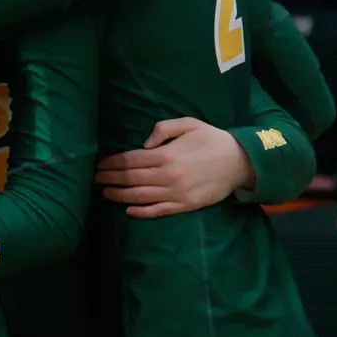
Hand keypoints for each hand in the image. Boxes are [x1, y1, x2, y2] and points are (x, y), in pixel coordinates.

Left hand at [95, 117, 253, 217]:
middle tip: (97, 178)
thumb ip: (163, 129)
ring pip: (140, 197)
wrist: (240, 161)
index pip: (131, 160)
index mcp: (166, 155)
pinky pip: (158, 211)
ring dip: (119, 195)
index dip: (113, 163)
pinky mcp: (185, 206)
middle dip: (111, 178)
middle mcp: (168, 176)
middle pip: (131, 179)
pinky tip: (128, 210)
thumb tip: (143, 144)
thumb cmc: (212, 139)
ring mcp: (176, 194)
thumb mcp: (188, 124)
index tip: (101, 164)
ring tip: (106, 192)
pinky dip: (141, 212)